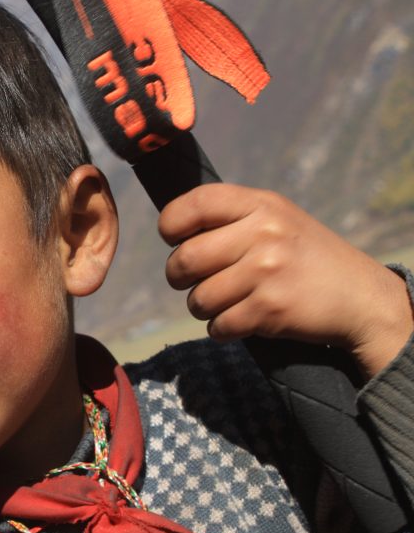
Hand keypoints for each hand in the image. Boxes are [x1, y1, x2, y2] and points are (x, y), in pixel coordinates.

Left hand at [159, 184, 413, 378]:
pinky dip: (223, 329)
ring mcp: (267, 272)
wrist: (361, 298)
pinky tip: (242, 320)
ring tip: (227, 301)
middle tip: (194, 281)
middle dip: (179, 277)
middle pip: (184, 259)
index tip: (174, 239)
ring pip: (197, 299)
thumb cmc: (303, 257)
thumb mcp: (276, 219)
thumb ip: (230, 218)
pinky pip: (218, 326)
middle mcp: (264, 234)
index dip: (171, 224)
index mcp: (261, 204)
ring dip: (204, 308)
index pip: (194, 203)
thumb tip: (170, 229)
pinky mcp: (270, 309)